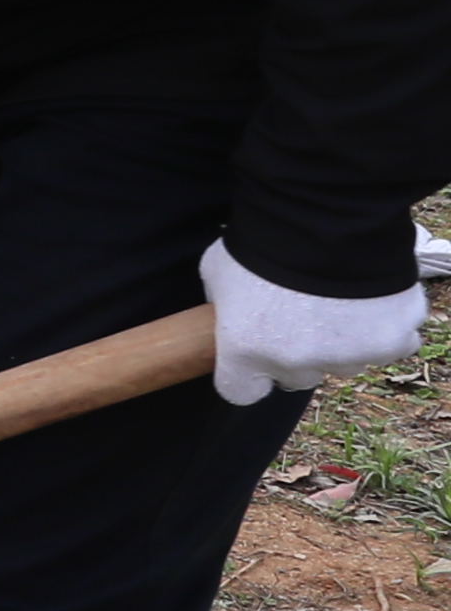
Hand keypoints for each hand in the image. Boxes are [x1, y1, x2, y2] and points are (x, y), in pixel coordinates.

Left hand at [206, 235, 427, 405]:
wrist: (326, 219)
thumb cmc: (264, 239)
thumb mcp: (218, 270)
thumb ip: (223, 302)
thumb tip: (229, 309)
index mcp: (245, 351)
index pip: (239, 391)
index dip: (247, 373)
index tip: (253, 355)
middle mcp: (295, 363)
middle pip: (298, 375)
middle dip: (300, 351)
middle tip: (302, 314)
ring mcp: (347, 356)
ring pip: (347, 361)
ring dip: (345, 340)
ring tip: (340, 298)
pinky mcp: (391, 341)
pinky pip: (393, 344)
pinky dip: (387, 326)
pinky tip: (375, 299)